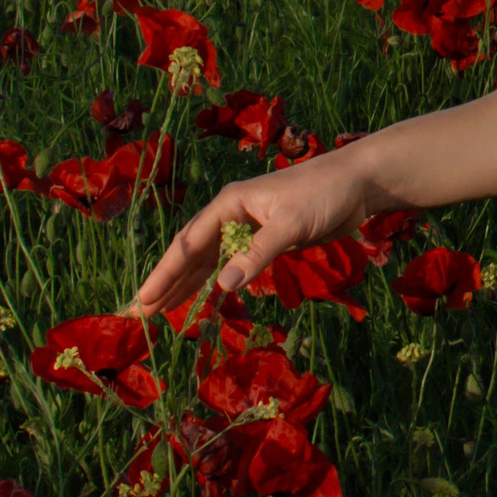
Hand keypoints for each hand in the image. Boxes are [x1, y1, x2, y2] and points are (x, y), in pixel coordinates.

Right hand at [128, 151, 387, 318]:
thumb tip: (223, 285)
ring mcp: (248, 228)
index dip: (165, 274)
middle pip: (191, 253)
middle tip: (139, 313)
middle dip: (166, 282)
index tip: (143, 300)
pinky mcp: (265, 239)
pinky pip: (231, 264)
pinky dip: (215, 281)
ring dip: (186, 284)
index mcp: (229, 204)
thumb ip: (258, 253)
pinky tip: (204, 297)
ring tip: (159, 310)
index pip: (188, 243)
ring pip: (208, 260)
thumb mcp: (292, 223)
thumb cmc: (324, 194)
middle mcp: (231, 215)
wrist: (358, 183)